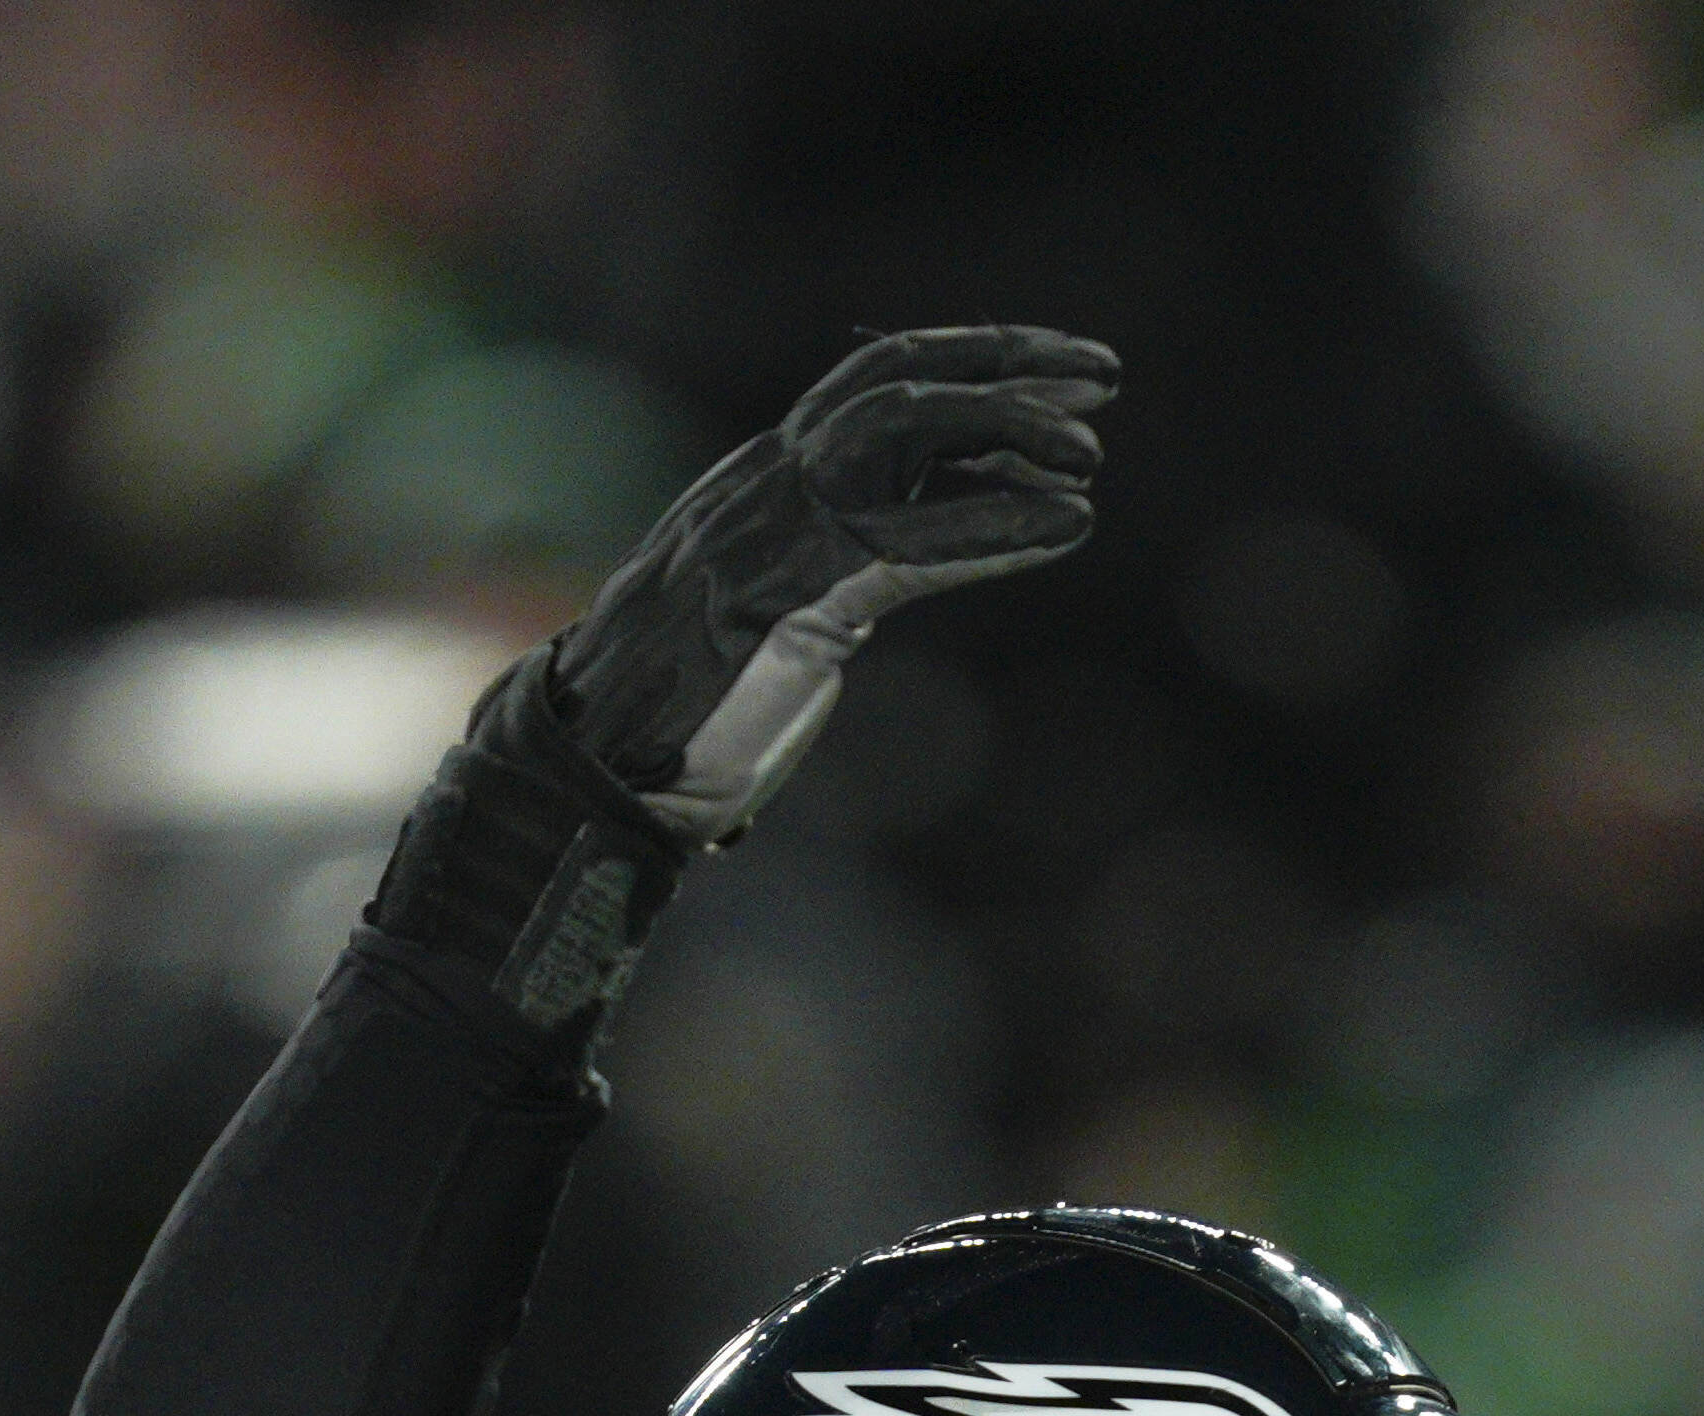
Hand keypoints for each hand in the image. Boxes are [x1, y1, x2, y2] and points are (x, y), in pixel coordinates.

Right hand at [524, 325, 1114, 842]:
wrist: (602, 764)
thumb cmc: (682, 706)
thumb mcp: (768, 612)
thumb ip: (829, 568)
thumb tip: (893, 560)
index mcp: (762, 482)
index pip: (874, 391)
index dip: (974, 369)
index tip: (1058, 378)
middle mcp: (766, 482)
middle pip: (894, 378)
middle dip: (1004, 362)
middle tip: (1101, 377)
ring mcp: (772, 530)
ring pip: (902, 427)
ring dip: (1008, 428)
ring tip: (1090, 458)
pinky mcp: (790, 594)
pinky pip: (909, 539)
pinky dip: (996, 524)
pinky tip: (1068, 525)